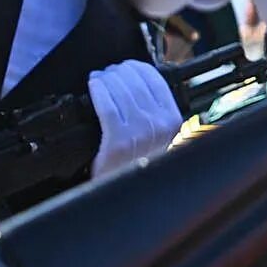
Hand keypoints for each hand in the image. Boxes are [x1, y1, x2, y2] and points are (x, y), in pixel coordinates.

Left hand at [87, 60, 186, 177]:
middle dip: (119, 72)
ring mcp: (139, 134)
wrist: (124, 199)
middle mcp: (159, 125)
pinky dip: (99, 91)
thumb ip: (155, 114)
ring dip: (107, 78)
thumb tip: (137, 84)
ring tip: (99, 78)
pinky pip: (107, 106)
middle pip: (137, 82)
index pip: (157, 81)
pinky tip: (94, 85)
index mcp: (173, 120)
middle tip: (108, 72)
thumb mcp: (158, 139)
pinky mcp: (117, 142)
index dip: (138, 68)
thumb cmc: (138, 167)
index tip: (126, 67)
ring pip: (121, 91)